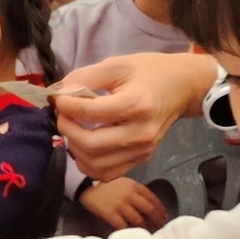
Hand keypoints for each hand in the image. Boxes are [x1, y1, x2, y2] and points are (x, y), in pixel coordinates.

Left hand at [54, 53, 218, 180]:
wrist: (182, 88)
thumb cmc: (149, 72)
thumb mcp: (118, 64)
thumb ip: (86, 76)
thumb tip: (60, 91)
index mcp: (137, 105)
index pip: (91, 113)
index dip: (66, 105)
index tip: (57, 97)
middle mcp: (141, 133)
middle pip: (91, 144)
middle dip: (67, 129)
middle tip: (61, 114)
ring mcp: (142, 150)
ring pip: (95, 164)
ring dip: (74, 148)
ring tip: (72, 128)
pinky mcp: (141, 160)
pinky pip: (106, 174)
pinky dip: (88, 164)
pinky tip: (84, 146)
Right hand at [80, 178, 169, 230]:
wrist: (85, 185)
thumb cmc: (105, 184)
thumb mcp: (123, 182)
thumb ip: (135, 191)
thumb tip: (148, 203)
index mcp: (134, 186)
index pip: (152, 198)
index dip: (160, 208)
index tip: (164, 215)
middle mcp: (130, 195)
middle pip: (148, 209)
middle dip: (156, 219)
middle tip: (160, 226)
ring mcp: (120, 205)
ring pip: (138, 219)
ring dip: (144, 226)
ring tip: (147, 231)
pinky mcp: (110, 214)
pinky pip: (123, 225)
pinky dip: (128, 230)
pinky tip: (131, 233)